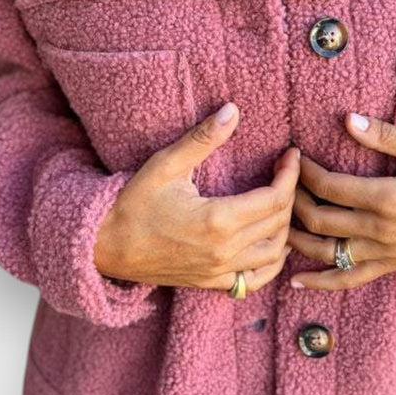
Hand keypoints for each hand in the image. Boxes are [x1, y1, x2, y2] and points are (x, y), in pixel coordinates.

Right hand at [94, 102, 300, 294]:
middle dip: (291, 194)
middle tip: (287, 171)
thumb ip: (202, 139)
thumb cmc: (132, 204)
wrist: (104, 246)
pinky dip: (272, 262)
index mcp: (218, 221)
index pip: (275, 197)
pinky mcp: (211, 283)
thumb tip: (232, 111)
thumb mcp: (165, 165)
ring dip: (285, 227)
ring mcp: (219, 272)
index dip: (290, 174)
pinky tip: (272, 244)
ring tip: (282, 202)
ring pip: (274, 253)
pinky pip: (256, 280)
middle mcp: (224, 251)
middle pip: (279, 223)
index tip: (291, 155)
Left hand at [286, 112, 395, 289]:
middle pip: (319, 219)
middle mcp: (381, 230)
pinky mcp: (389, 266)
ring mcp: (384, 252)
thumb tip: (348, 119)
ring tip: (277, 221)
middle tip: (281, 182)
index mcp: (388, 197)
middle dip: (293, 199)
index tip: (293, 155)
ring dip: (296, 238)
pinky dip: (320, 283)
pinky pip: (348, 280)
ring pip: (325, 253)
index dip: (305, 171)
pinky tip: (295, 281)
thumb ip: (386, 136)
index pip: (329, 186)